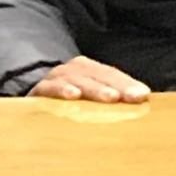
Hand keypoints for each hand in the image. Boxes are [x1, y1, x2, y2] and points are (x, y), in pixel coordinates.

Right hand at [30, 55, 149, 102]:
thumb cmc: (70, 105)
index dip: (128, 83)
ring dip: (95, 88)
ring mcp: (57, 78)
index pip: (112, 75)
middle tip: (134, 97)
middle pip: (99, 75)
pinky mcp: (39, 91)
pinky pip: (50, 88)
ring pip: (78, 79)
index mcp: (90, 70)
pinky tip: (73, 95)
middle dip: (118, 86)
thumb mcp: (91, 102)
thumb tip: (142, 102)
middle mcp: (74, 70)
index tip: (144, 95)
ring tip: (110, 97)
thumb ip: (114, 100)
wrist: (31, 104)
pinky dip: (61, 90)